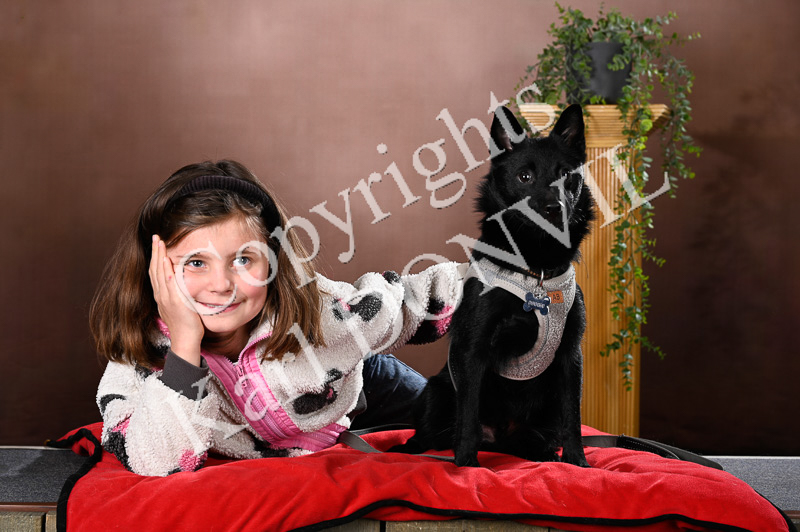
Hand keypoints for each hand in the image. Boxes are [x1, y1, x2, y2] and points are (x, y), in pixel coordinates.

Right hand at [149, 235, 203, 365]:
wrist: (185, 339)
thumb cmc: (186, 324)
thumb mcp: (180, 306)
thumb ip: (179, 294)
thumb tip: (184, 284)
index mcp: (162, 296)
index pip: (156, 272)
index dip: (155, 257)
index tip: (156, 244)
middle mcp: (161, 296)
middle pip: (155, 269)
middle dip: (155, 252)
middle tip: (155, 237)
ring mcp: (167, 299)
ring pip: (160, 274)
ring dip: (159, 257)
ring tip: (159, 243)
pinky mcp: (175, 303)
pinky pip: (169, 286)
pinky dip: (167, 273)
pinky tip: (167, 263)